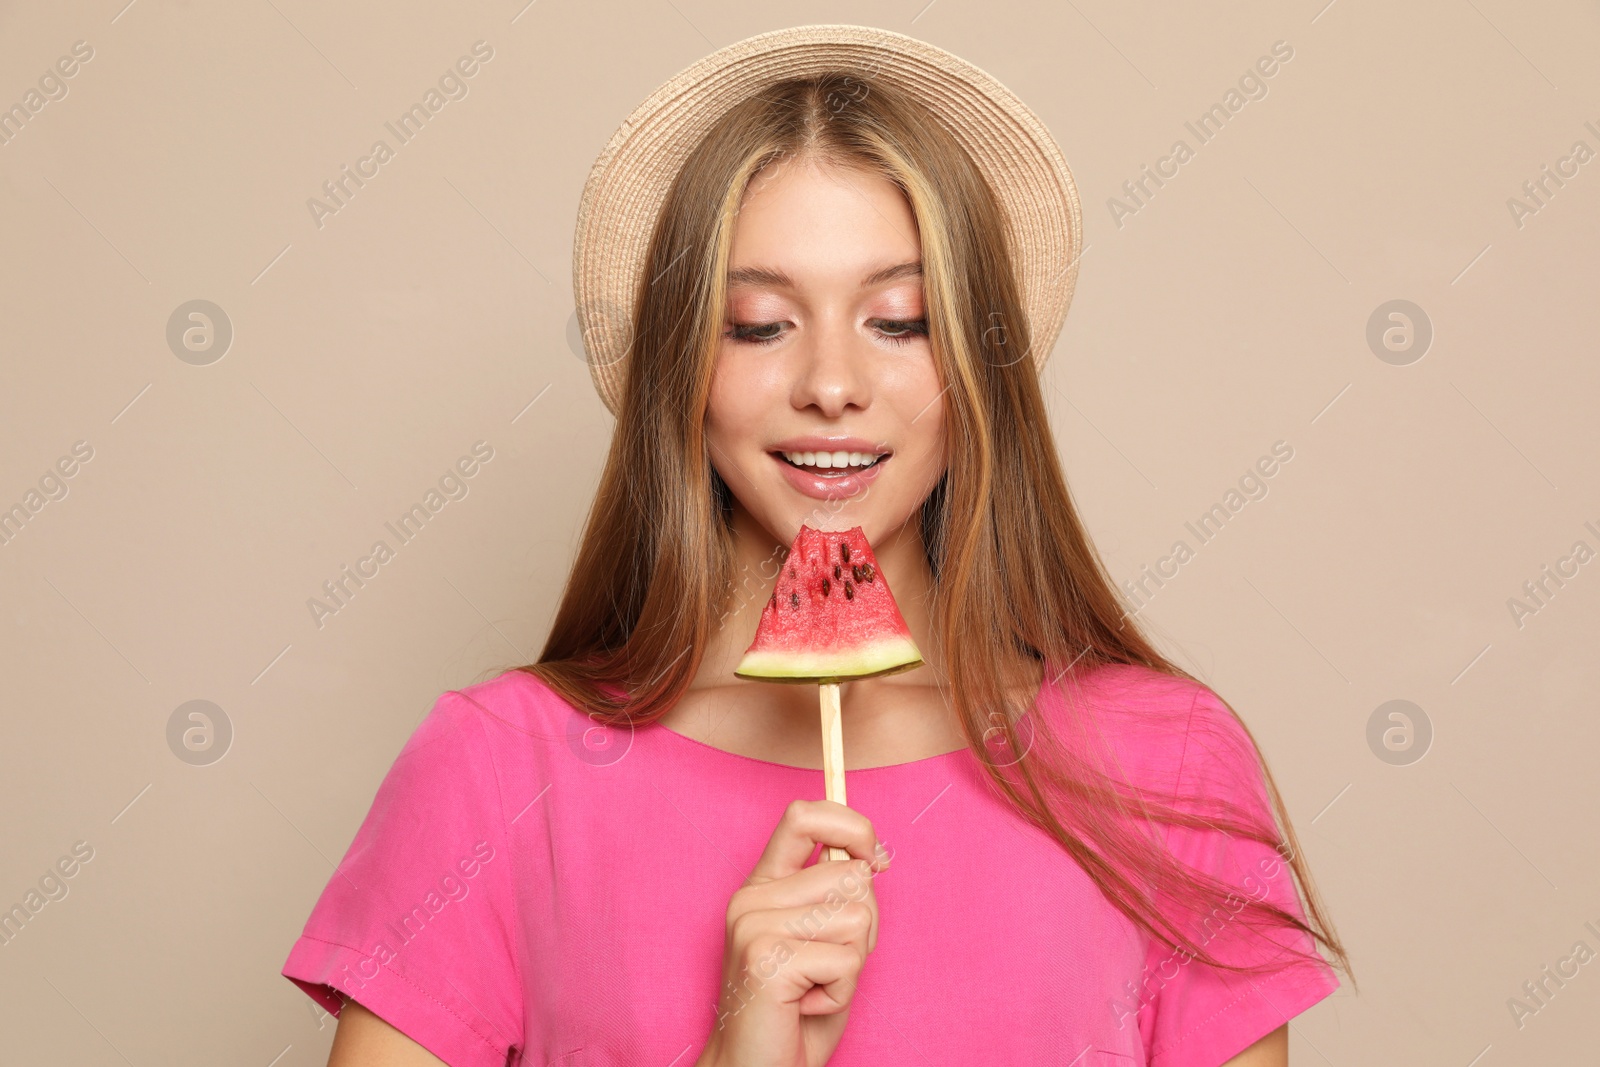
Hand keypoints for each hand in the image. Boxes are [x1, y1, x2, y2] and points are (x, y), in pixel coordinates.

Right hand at [696, 799, 890, 1066]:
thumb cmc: (795, 1012)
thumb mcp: (823, 940)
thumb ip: (838, 895)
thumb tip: (874, 858)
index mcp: (763, 885)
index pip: (805, 816)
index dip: (851, 825)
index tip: (872, 856)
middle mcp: (752, 898)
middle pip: (852, 876)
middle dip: (864, 927)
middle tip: (828, 966)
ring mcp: (754, 925)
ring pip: (855, 917)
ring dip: (852, 964)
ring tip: (815, 986)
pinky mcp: (766, 958)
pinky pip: (846, 959)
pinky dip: (841, 991)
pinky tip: (807, 1004)